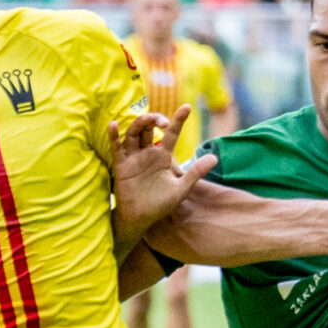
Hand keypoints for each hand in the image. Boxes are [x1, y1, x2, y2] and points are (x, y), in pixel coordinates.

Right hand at [109, 104, 210, 250]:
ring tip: (148, 120)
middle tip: (164, 122)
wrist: (141, 219)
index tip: (187, 107)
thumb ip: (195, 172)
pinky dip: (113, 136)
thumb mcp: (181, 188)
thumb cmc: (160, 204)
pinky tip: (114, 125)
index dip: (178, 120)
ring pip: (134, 133)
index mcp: (163, 156)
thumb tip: (215, 157)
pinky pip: (116, 148)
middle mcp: (148, 153)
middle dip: (156, 120)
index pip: (171, 133)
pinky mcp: (121, 166)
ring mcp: (133, 158)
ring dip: (139, 123)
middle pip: (149, 128)